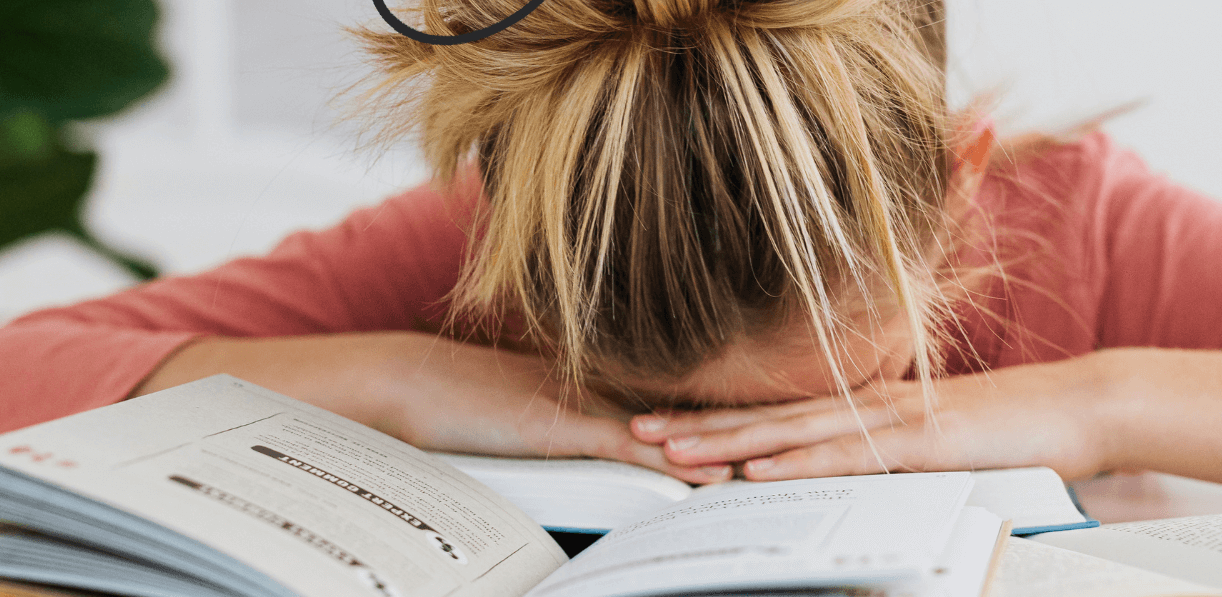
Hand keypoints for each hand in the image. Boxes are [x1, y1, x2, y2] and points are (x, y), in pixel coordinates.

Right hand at [140, 331, 735, 483]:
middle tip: (813, 450)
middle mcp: (608, 389)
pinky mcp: (563, 425)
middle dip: (758, 432)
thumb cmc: (466, 408)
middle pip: (701, 412)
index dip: (743, 417)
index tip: (792, 434)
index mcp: (608, 385)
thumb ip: (584, 432)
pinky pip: (630, 443)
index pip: (690, 404)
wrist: (408, 385)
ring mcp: (589, 404)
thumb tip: (628, 454)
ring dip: (728, 449)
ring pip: (677, 429)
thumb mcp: (538, 418)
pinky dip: (672, 459)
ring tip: (780, 472)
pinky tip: (709, 478)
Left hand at [627, 357, 1110, 481]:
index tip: (666, 424)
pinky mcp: (919, 441)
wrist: (1079, 408)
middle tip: (636, 431)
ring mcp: (890, 420)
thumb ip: (890, 451)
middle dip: (698, 427)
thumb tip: (852, 471)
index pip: (778, 414)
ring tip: (670, 450)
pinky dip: (796, 461)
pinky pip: (846, 455)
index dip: (720, 419)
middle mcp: (866, 406)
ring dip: (727, 442)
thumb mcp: (938, 444)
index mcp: (866, 406)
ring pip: (791, 433)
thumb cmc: (1016, 428)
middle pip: (767, 418)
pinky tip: (756, 468)